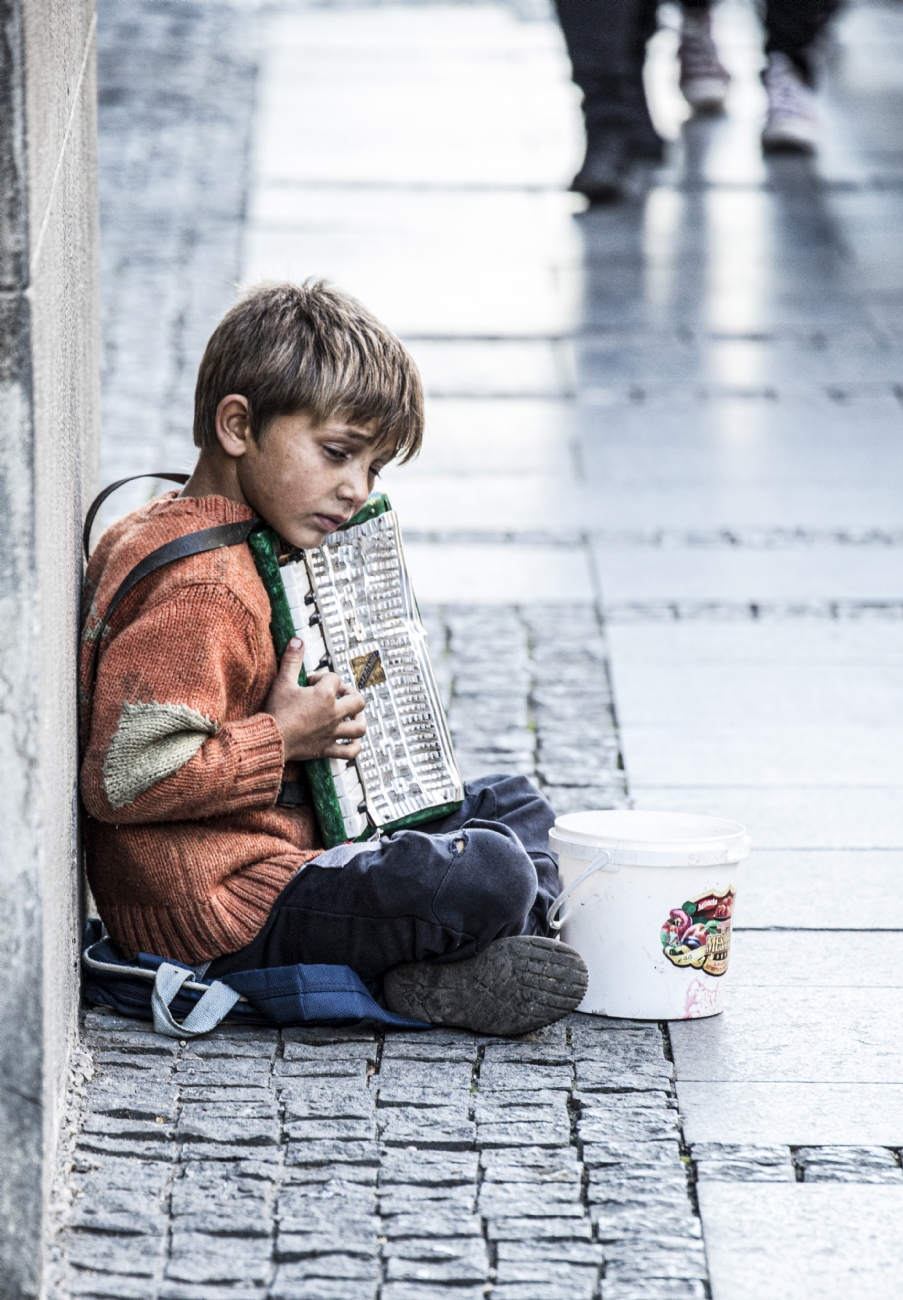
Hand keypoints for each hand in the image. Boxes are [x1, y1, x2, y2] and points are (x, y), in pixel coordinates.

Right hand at [263, 638, 365, 761]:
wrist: (269, 739)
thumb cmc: (276, 711)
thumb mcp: (282, 682)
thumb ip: (292, 660)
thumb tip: (297, 640)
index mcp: (324, 695)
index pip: (334, 679)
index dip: (321, 677)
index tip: (308, 683)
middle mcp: (333, 714)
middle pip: (357, 701)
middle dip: (351, 694)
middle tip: (339, 694)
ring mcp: (332, 733)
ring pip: (359, 727)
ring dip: (359, 720)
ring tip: (353, 716)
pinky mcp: (326, 749)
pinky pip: (349, 752)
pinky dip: (354, 747)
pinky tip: (351, 741)